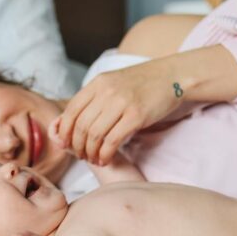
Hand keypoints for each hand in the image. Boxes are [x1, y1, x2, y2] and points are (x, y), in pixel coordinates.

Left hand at [51, 60, 181, 164]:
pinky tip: (105, 158)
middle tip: (81, 155)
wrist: (171, 76)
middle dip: (77, 146)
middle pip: (81, 125)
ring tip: (93, 159)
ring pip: (94, 135)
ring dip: (90, 152)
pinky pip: (113, 140)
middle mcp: (107, 92)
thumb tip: (71, 121)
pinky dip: (105, 153)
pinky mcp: (136, 116)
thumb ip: (94, 98)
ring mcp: (121, 103)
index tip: (65, 144)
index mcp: (98, 83)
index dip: (64, 131)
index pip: (71, 110)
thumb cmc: (142, 83)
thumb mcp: (113, 83)